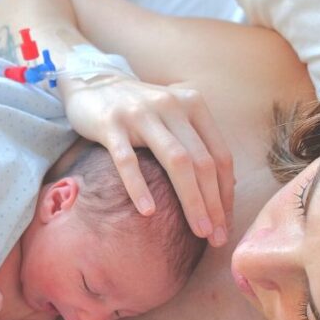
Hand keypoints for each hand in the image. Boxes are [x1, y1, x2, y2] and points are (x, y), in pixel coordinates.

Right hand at [61, 75, 233, 246]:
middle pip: (202, 161)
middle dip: (213, 203)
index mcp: (192, 105)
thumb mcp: (174, 117)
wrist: (92, 82)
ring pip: (176, 161)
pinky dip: (139, 187)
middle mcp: (171, 106)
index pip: (220, 155)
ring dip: (191, 199)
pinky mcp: (111, 124)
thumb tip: (227, 186)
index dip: (226, 194)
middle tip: (217, 237)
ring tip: (198, 231)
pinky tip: (148, 212)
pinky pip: (128, 160)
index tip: (226, 225)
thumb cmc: (139, 110)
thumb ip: (199, 144)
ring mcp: (141, 114)